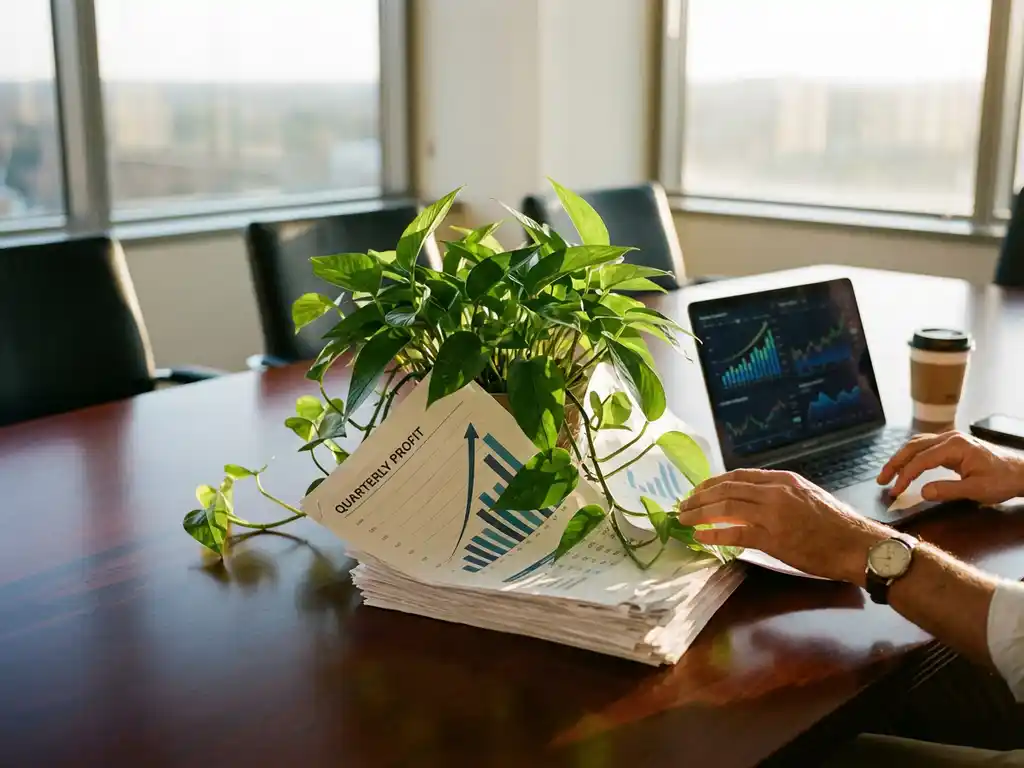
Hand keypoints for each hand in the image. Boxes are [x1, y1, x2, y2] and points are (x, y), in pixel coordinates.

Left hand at [677, 469, 893, 583]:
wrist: (859, 545)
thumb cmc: (837, 526)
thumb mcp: (808, 497)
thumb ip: (781, 495)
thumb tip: (754, 501)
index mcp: (783, 480)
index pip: (739, 476)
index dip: (714, 482)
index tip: (699, 490)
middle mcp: (775, 491)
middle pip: (727, 488)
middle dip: (700, 496)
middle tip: (684, 505)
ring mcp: (773, 514)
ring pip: (725, 507)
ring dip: (700, 512)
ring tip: (684, 519)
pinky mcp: (773, 537)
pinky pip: (734, 532)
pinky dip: (714, 533)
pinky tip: (700, 536)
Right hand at [877, 431, 1023, 504]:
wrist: (1022, 472)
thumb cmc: (1003, 480)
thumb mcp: (977, 490)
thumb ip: (948, 490)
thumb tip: (922, 492)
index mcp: (954, 446)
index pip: (920, 460)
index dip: (904, 476)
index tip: (894, 491)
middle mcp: (950, 437)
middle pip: (913, 447)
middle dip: (895, 463)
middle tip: (881, 480)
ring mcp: (951, 439)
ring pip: (917, 443)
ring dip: (901, 457)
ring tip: (888, 473)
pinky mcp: (953, 444)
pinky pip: (925, 445)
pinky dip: (911, 454)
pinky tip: (906, 463)